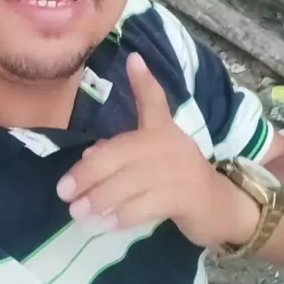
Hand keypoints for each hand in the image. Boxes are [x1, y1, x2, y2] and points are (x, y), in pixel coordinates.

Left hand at [57, 53, 259, 247]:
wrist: (219, 206)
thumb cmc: (176, 178)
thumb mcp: (153, 156)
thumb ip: (121, 150)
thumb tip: (87, 155)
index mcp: (161, 129)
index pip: (153, 99)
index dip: (144, 80)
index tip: (133, 59)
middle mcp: (169, 144)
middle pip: (119, 153)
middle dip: (87, 174)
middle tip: (64, 192)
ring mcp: (177, 171)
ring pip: (127, 184)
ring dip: (99, 199)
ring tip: (78, 213)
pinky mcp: (184, 198)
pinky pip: (143, 208)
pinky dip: (120, 217)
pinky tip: (105, 224)